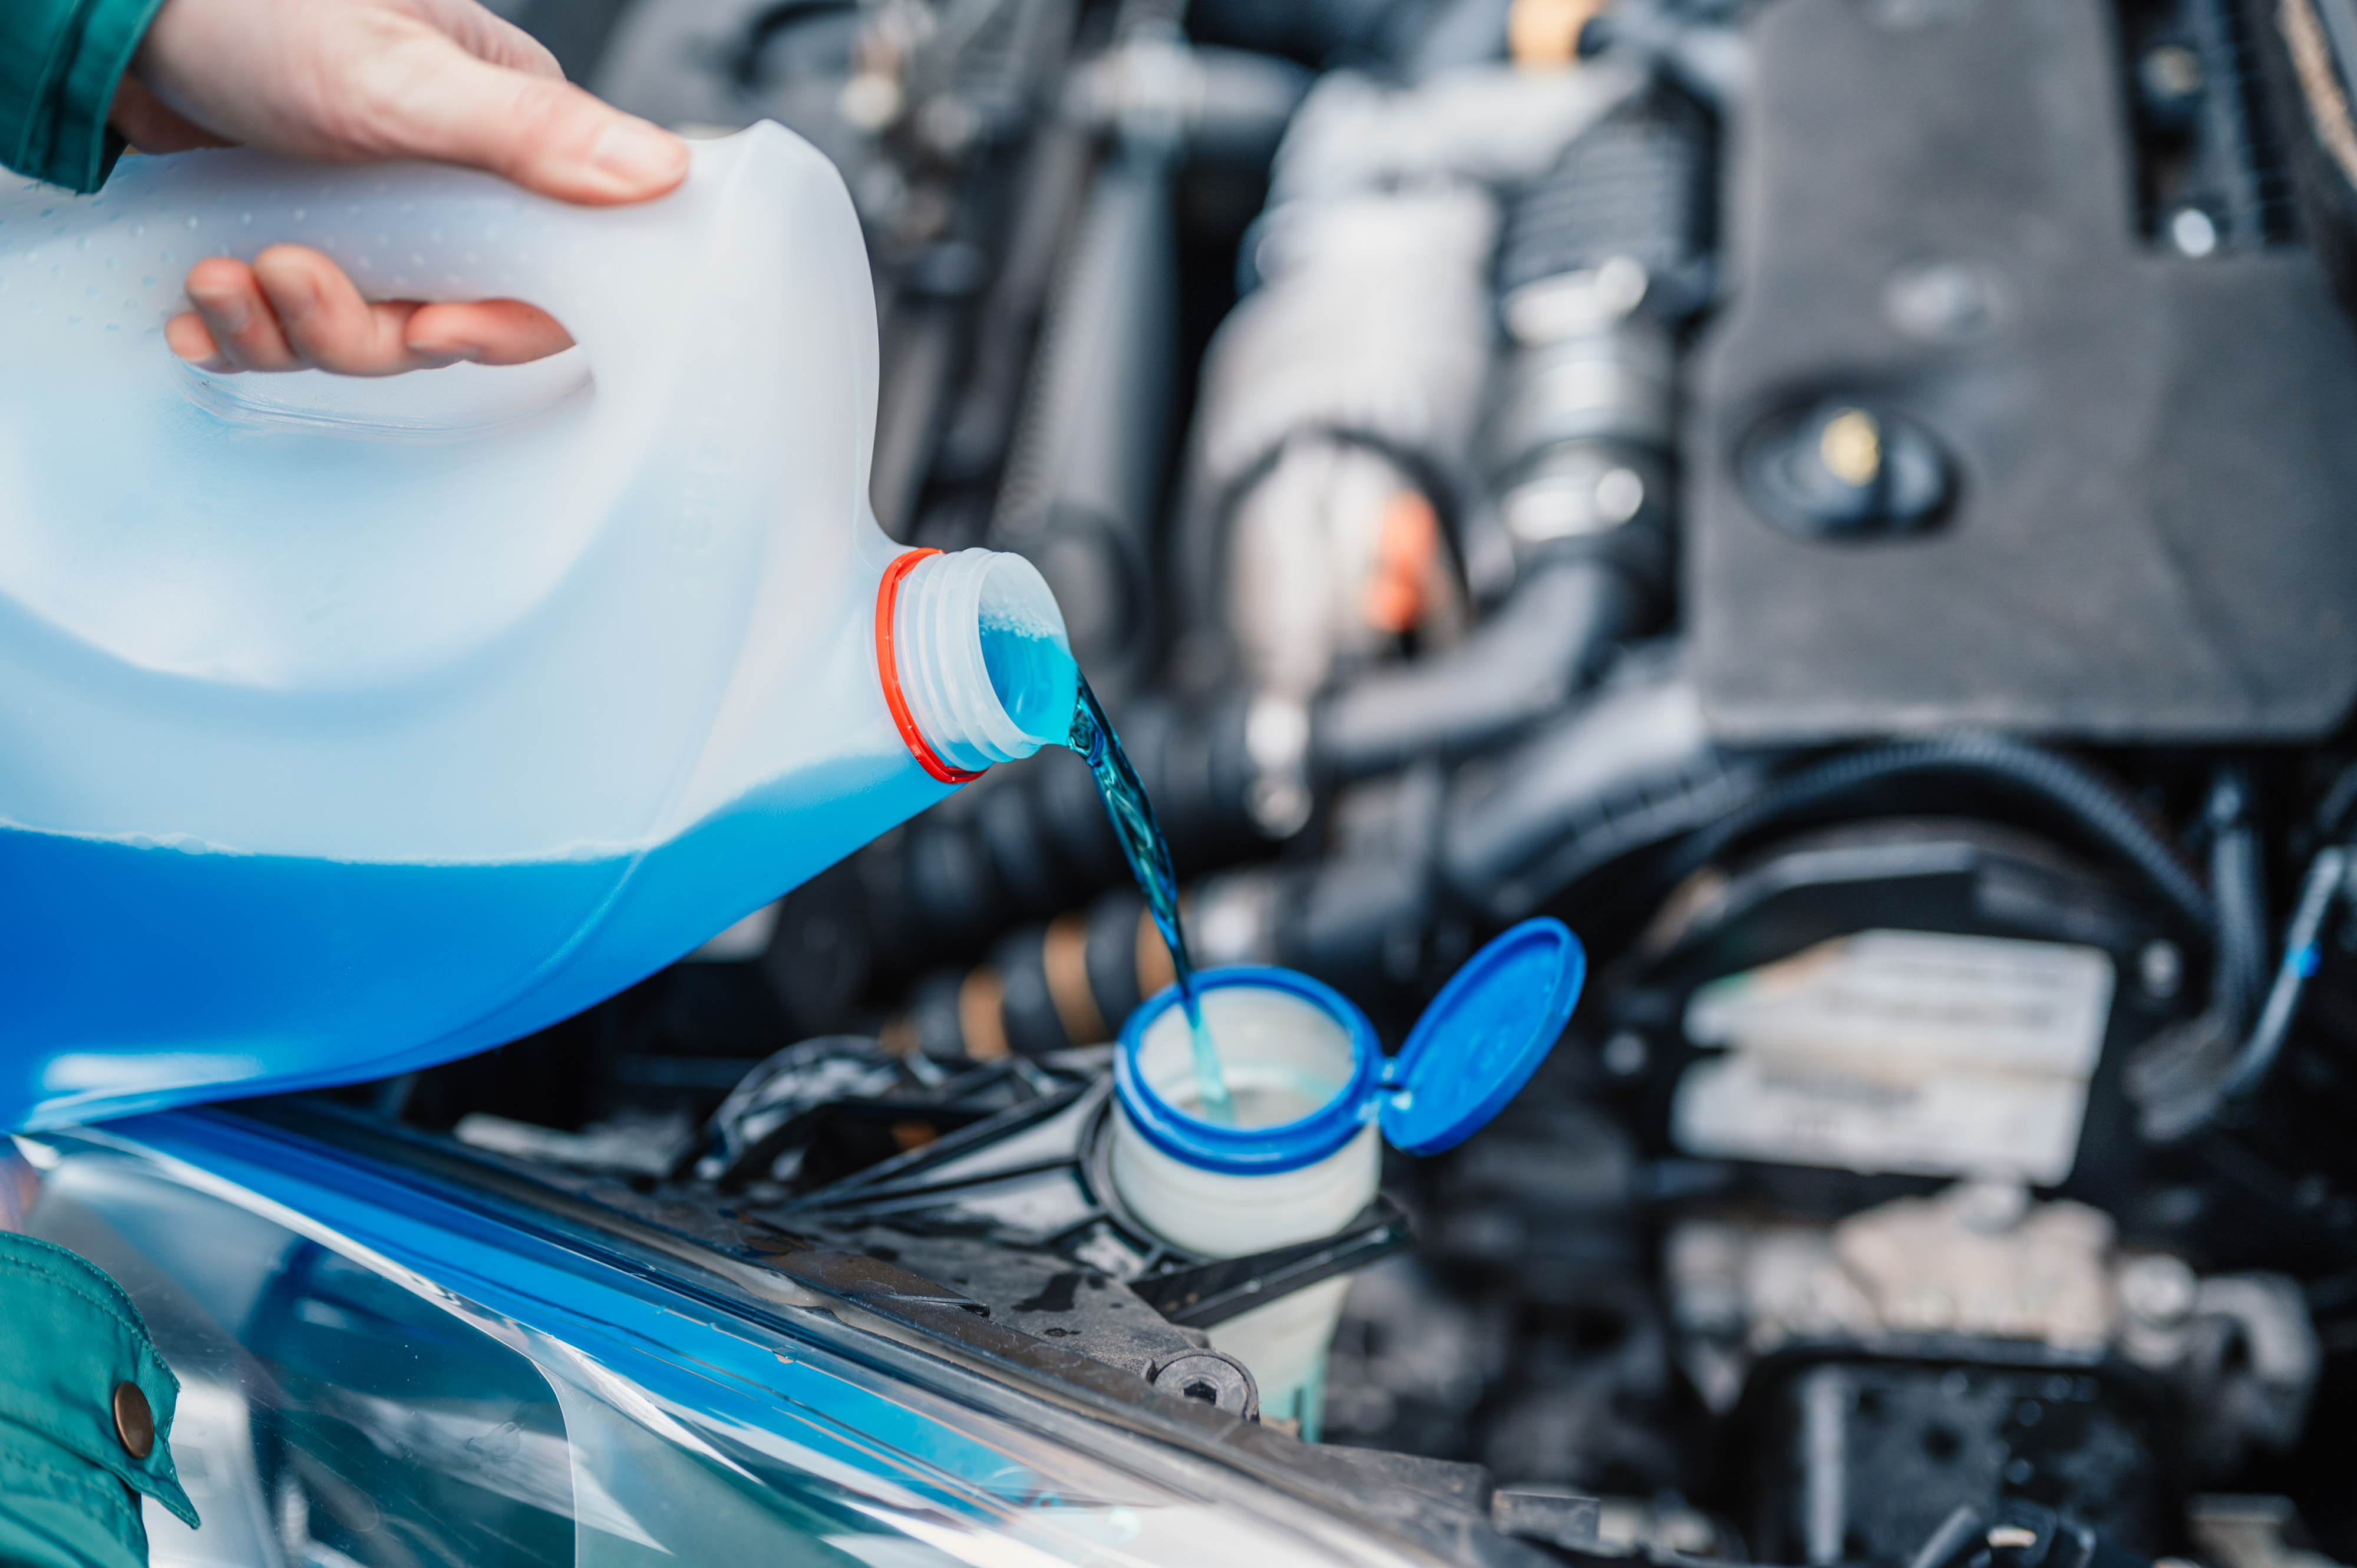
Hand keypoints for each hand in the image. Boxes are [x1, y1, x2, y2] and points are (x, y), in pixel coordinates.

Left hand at [116, 0, 689, 374]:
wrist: (119, 1)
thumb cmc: (256, 7)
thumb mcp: (401, 78)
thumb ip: (530, 134)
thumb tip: (665, 173)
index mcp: (511, 144)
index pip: (556, 277)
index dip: (499, 326)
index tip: (431, 330)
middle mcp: (453, 190)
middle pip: (446, 323)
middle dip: (357, 328)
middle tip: (287, 272)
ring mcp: (377, 220)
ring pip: (366, 334)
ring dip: (286, 329)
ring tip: (220, 278)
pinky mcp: (307, 236)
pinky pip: (295, 328)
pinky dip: (244, 332)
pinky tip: (200, 307)